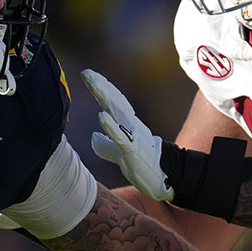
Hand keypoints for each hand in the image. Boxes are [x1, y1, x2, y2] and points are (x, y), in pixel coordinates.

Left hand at [81, 69, 172, 200]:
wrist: (164, 177)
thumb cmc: (142, 164)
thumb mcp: (118, 153)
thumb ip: (105, 145)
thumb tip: (93, 136)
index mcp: (127, 124)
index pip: (113, 103)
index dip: (102, 88)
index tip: (89, 75)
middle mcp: (131, 126)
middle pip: (114, 102)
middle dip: (101, 87)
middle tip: (87, 73)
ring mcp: (133, 136)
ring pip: (117, 113)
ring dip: (105, 97)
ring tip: (93, 83)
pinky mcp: (132, 151)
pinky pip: (121, 136)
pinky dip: (111, 126)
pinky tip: (101, 115)